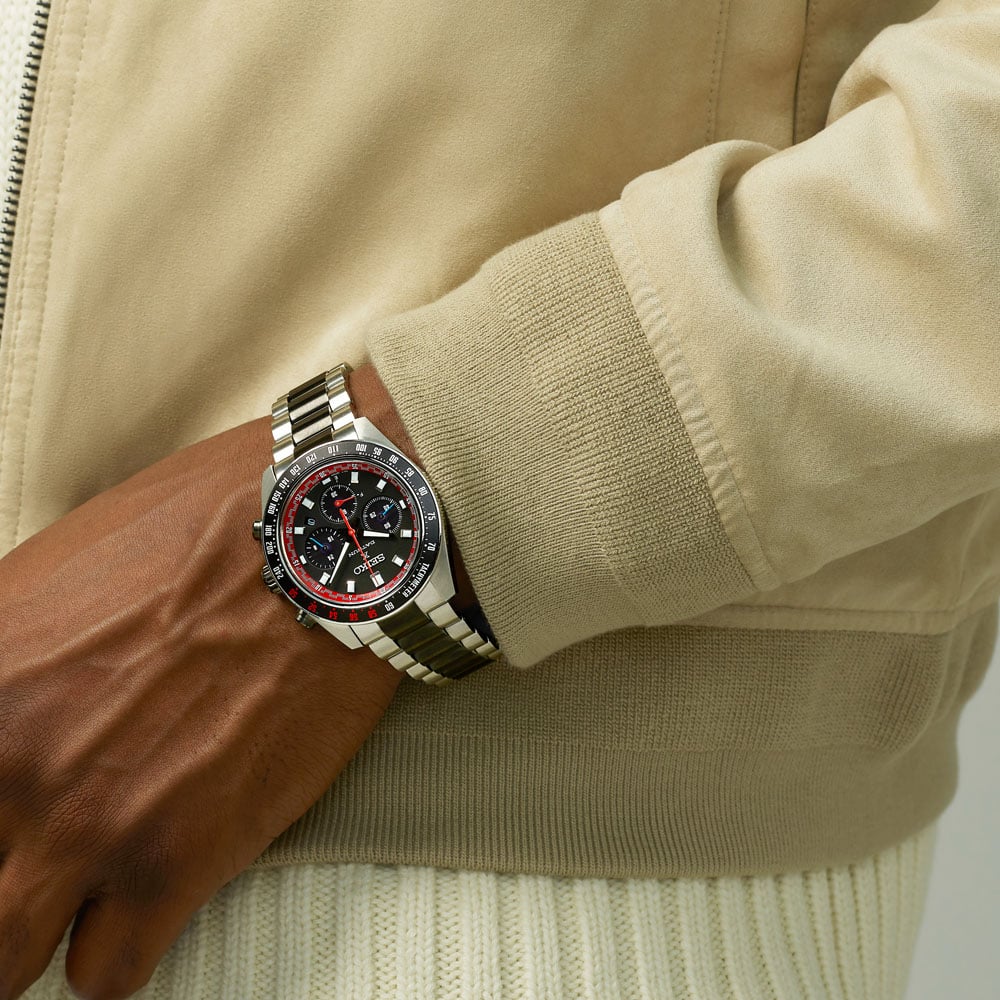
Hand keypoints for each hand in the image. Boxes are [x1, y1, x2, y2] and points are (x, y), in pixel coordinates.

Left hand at [0, 414, 402, 999]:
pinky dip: (117, 948)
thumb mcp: (52, 575)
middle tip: (34, 860)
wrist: (317, 550)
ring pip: (4, 961)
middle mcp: (9, 763)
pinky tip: (147, 899)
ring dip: (39, 930)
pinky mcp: (176, 860)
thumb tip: (5, 722)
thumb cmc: (201, 540)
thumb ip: (4, 672)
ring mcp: (87, 821)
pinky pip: (105, 973)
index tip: (9, 814)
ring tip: (85, 891)